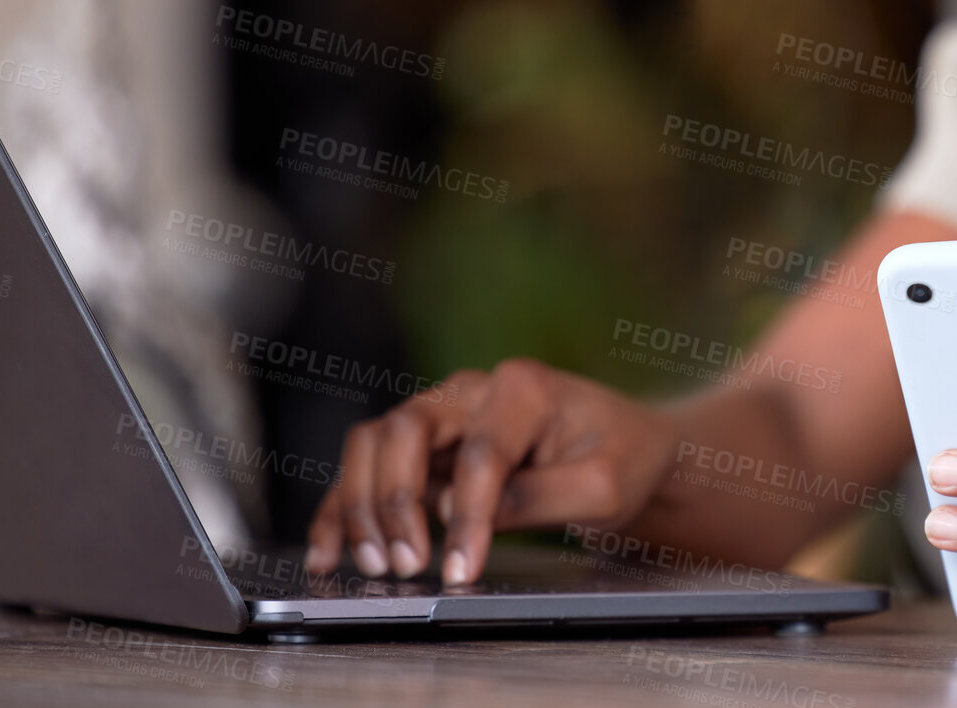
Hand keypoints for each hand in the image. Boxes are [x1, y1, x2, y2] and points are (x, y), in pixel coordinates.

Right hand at [306, 359, 680, 584]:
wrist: (626, 445)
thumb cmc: (621, 457)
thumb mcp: (606, 485)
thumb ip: (543, 496)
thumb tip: (478, 516)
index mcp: (523, 387)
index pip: (481, 453)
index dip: (467, 515)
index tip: (463, 569)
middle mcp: (472, 390)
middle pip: (404, 430)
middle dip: (396, 502)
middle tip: (407, 565)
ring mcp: (443, 413)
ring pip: (373, 443)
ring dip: (362, 504)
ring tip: (375, 564)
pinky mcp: (426, 445)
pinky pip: (368, 467)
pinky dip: (342, 508)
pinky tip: (329, 552)